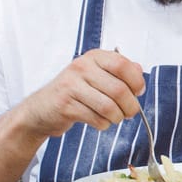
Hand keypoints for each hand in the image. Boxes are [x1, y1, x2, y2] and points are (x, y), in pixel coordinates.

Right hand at [13, 48, 145, 138]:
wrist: (42, 109)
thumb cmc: (75, 92)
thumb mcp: (97, 75)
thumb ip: (120, 71)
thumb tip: (140, 71)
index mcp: (93, 57)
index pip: (123, 65)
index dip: (136, 81)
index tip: (138, 92)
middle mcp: (82, 67)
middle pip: (119, 89)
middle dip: (130, 106)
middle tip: (130, 112)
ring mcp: (71, 85)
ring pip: (109, 106)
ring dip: (117, 117)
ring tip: (115, 118)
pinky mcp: (65, 105)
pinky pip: (96, 118)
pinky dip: (103, 124)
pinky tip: (100, 121)